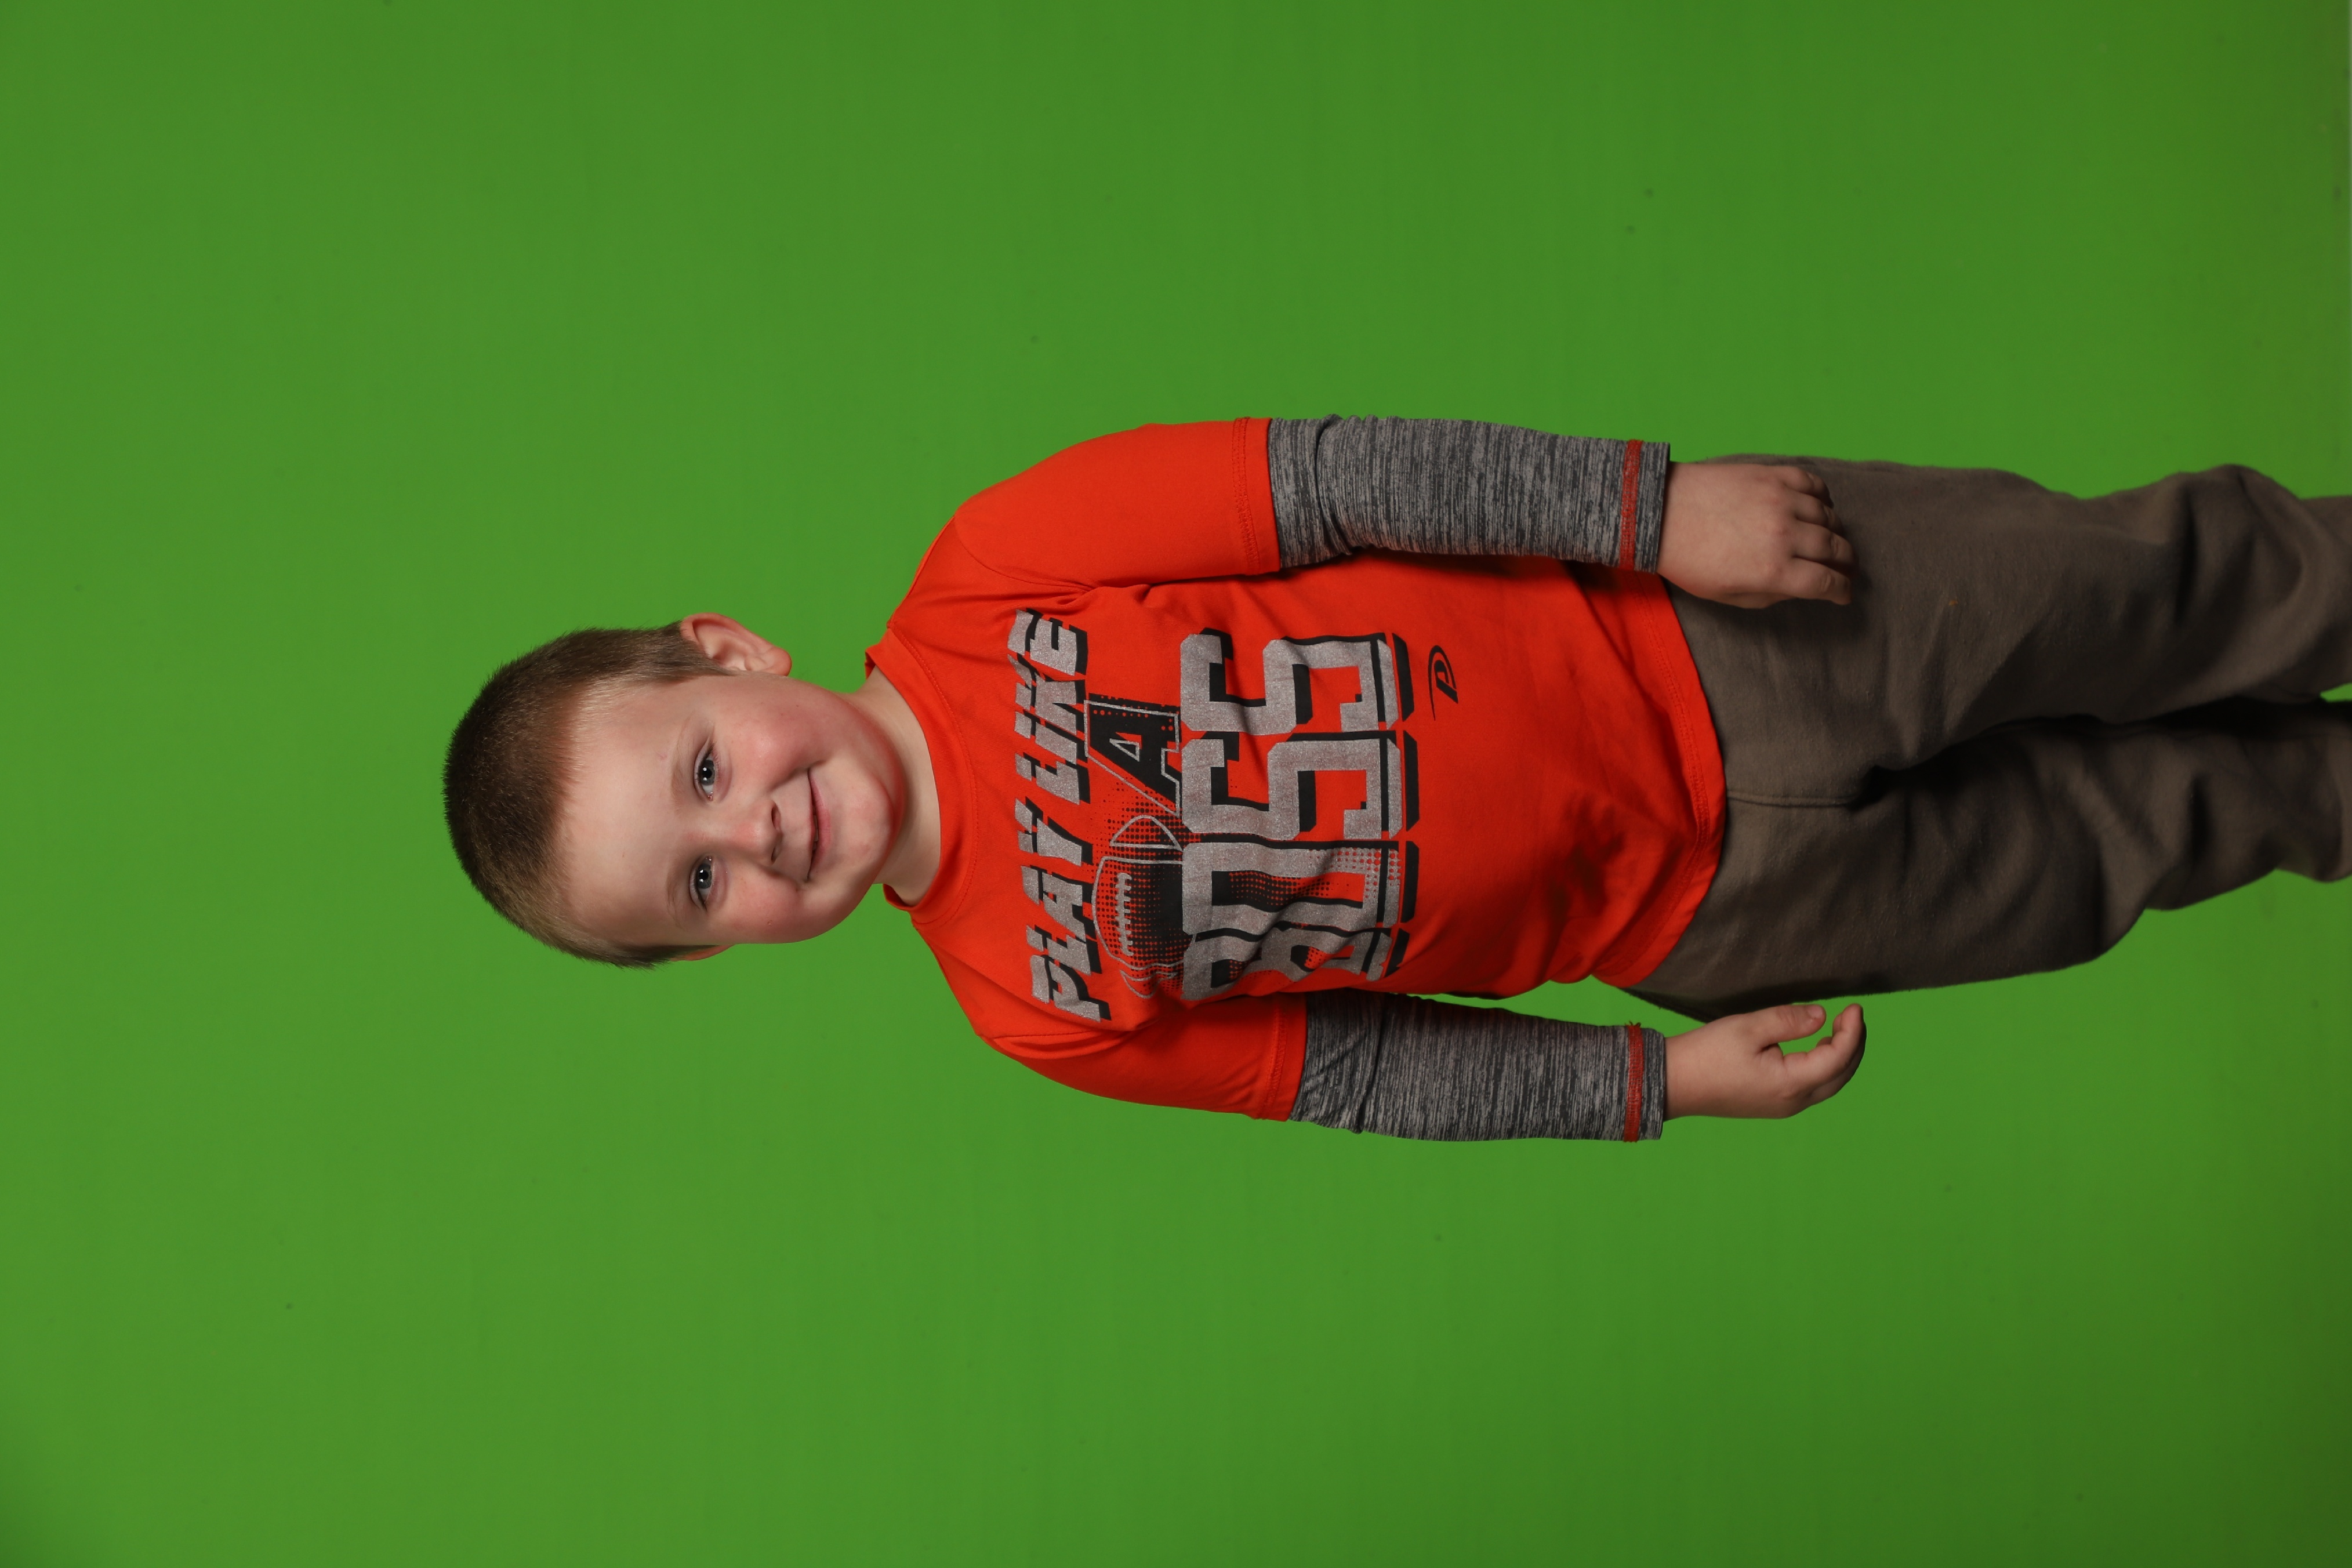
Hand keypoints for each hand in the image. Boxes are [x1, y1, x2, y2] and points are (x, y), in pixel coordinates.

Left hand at [1657, 463, 1855, 607]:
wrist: (1660, 512)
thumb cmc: (1688, 560)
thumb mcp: (1725, 595)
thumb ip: (1768, 596)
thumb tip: (1797, 589)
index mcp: (1772, 570)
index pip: (1826, 582)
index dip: (1841, 590)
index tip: (1844, 592)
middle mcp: (1783, 535)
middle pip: (1836, 549)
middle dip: (1847, 562)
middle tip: (1846, 567)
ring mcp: (1780, 500)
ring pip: (1829, 516)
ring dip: (1836, 531)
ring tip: (1831, 539)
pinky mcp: (1772, 475)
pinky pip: (1814, 484)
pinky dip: (1823, 497)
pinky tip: (1819, 507)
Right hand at [1665, 1003, 1865, 1118]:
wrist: (1673, 1082)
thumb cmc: (1707, 1053)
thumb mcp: (1748, 1027)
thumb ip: (1789, 1020)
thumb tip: (1820, 1016)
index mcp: (1790, 1084)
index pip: (1839, 1057)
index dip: (1852, 1031)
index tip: (1855, 1006)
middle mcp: (1793, 1102)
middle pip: (1842, 1075)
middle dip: (1854, 1044)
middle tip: (1853, 1016)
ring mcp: (1783, 1107)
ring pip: (1829, 1084)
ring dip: (1841, 1057)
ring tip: (1840, 1028)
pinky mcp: (1772, 1105)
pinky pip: (1812, 1087)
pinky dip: (1825, 1066)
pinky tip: (1817, 1047)